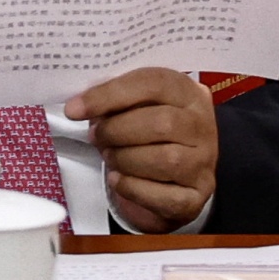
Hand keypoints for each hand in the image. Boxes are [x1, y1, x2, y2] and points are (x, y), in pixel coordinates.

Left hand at [65, 68, 217, 232]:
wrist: (178, 168)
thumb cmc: (151, 128)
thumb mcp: (139, 104)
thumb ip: (116, 99)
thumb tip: (80, 106)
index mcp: (187, 92)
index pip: (152, 84)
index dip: (110, 95)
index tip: (75, 109)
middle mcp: (202, 125)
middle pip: (161, 123)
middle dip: (116, 131)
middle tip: (96, 136)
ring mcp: (203, 162)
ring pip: (165, 160)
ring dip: (124, 159)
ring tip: (109, 156)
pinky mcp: (196, 195)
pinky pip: (164, 196)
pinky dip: (133, 188)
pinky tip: (118, 179)